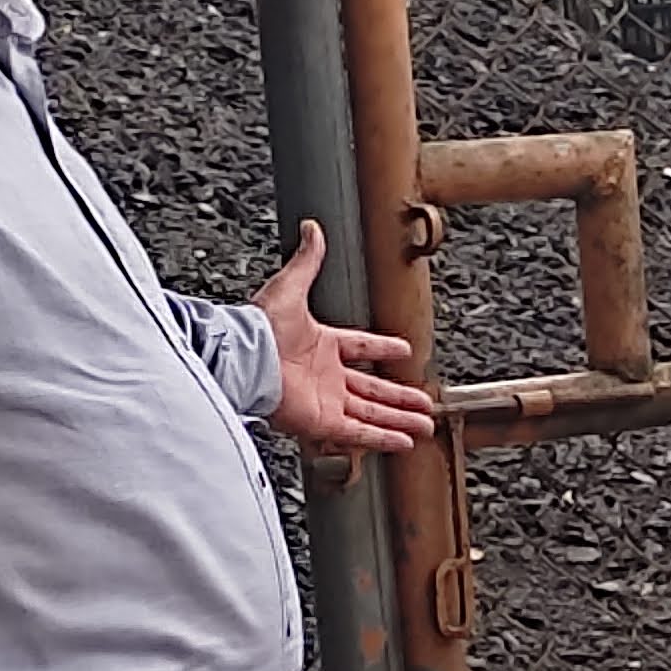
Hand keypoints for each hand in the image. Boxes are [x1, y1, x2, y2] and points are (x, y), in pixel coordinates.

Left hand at [255, 221, 438, 452]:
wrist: (244, 358)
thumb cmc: (261, 326)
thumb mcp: (290, 286)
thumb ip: (307, 260)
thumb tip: (312, 228)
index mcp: (322, 345)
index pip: (360, 347)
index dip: (381, 349)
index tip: (403, 351)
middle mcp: (326, 376)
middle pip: (372, 390)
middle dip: (400, 398)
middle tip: (425, 404)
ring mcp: (325, 401)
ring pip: (371, 414)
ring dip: (399, 420)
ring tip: (425, 426)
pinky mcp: (323, 422)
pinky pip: (358, 433)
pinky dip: (381, 439)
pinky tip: (403, 443)